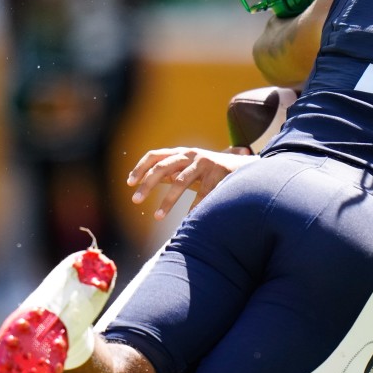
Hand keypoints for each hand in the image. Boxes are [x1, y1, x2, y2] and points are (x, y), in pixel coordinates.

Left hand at [127, 147, 254, 218]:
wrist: (243, 168)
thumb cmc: (211, 172)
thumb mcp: (189, 169)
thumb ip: (171, 172)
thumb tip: (146, 180)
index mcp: (181, 153)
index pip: (154, 155)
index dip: (140, 168)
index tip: (129, 183)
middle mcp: (190, 154)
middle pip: (162, 167)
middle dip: (147, 185)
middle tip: (135, 200)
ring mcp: (204, 162)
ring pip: (180, 182)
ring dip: (167, 201)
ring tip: (157, 217)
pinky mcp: (218, 172)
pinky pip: (202, 193)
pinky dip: (193, 207)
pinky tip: (188, 219)